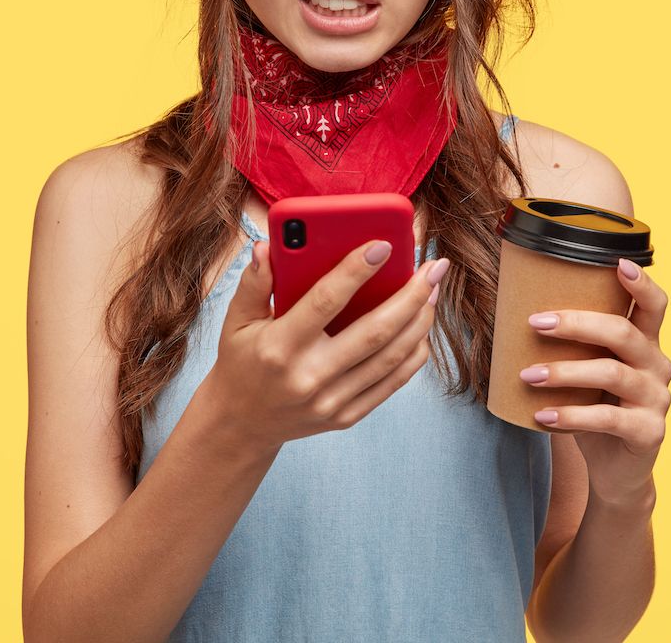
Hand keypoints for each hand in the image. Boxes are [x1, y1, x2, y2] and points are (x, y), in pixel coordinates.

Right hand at [199, 237, 450, 453]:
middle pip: (374, 332)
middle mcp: (308, 377)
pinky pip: (392, 383)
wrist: (241, 424)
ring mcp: (330, 401)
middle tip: (434, 268)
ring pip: (391, 358)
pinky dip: (413, 353)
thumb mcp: (236, 321)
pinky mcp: (346, 417)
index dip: (356, 271)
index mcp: (279, 347)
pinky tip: (422, 327)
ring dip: (420, 321)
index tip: (384, 245)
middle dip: (411, 296)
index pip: (325, 301)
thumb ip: (253, 283)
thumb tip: (265, 247)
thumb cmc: (241, 362)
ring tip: (433, 291)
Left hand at [520, 257, 670, 507]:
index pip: (655, 305)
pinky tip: (542, 417)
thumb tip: (516, 308)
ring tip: (527, 375)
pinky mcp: (649, 432)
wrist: (614, 471)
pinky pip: (607, 418)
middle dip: (577, 323)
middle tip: (535, 323)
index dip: (641, 283)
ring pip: (612, 373)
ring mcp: (657, 399)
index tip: (618, 263)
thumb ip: (574, 344)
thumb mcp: (588, 371)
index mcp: (646, 343)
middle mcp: (658, 365)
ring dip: (564, 372)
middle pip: (623, 332)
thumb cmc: (595, 407)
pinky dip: (570, 416)